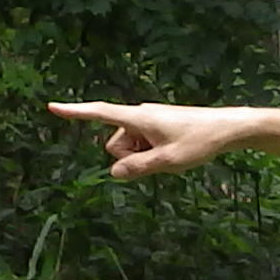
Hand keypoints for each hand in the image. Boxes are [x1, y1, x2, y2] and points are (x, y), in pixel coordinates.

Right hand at [51, 101, 261, 179]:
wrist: (227, 128)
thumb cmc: (200, 141)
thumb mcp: (168, 160)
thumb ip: (138, 168)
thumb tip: (114, 173)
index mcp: (138, 118)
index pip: (99, 113)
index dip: (75, 112)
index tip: (52, 106)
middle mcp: (140, 116)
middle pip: (114, 143)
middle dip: (129, 156)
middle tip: (161, 157)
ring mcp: (149, 121)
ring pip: (129, 147)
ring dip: (143, 156)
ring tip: (171, 154)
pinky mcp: (157, 127)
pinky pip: (142, 145)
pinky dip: (152, 153)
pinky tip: (175, 152)